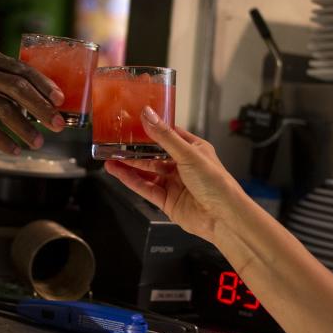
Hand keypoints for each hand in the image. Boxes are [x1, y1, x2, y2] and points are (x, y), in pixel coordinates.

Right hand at [0, 48, 65, 153]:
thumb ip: (7, 84)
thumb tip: (48, 104)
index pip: (21, 69)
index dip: (43, 85)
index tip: (60, 101)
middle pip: (15, 87)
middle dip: (40, 107)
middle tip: (57, 124)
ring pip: (2, 108)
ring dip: (24, 128)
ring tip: (38, 142)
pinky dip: (2, 140)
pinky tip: (14, 150)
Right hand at [104, 106, 249, 243]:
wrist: (222, 217)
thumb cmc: (216, 183)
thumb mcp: (188, 154)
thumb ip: (164, 136)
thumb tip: (148, 115)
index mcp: (193, 150)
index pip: (168, 135)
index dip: (151, 129)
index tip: (132, 123)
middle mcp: (183, 166)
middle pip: (154, 155)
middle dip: (135, 150)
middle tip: (115, 143)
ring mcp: (174, 184)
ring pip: (147, 172)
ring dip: (129, 166)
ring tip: (110, 158)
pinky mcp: (167, 201)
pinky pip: (146, 188)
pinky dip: (131, 180)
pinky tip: (118, 173)